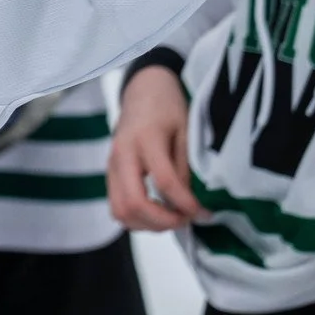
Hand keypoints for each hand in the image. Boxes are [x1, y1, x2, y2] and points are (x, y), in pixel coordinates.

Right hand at [107, 65, 206, 230]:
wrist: (143, 90)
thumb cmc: (168, 107)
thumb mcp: (186, 132)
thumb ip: (184, 168)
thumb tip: (189, 205)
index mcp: (145, 138)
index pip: (164, 182)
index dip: (185, 205)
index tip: (204, 214)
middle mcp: (122, 154)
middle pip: (133, 203)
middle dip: (162, 221)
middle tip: (185, 220)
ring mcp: (111, 165)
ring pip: (120, 210)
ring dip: (147, 224)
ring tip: (172, 217)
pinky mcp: (109, 173)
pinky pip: (117, 206)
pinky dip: (137, 218)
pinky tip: (157, 212)